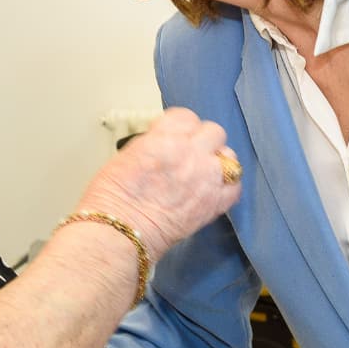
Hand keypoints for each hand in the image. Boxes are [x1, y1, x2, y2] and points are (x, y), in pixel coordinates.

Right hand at [78, 107, 240, 256]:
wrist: (121, 230)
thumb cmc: (113, 196)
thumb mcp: (128, 154)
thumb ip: (153, 144)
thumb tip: (164, 146)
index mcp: (166, 137)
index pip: (186, 117)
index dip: (181, 127)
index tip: (176, 135)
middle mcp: (191, 153)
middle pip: (214, 132)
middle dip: (203, 140)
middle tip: (192, 152)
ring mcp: (207, 178)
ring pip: (230, 156)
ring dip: (219, 162)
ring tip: (205, 172)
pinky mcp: (214, 203)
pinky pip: (235, 187)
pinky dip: (228, 187)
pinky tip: (214, 191)